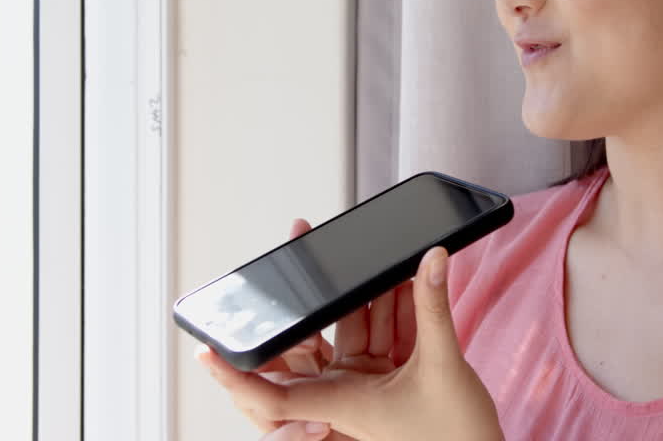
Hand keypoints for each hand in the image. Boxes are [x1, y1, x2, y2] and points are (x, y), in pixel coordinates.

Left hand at [198, 246, 502, 440]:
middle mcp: (345, 394)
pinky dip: (396, 306)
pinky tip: (405, 277)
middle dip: (318, 293)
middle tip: (305, 242)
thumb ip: (434, 308)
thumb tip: (432, 258)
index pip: (271, 396)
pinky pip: (384, 332)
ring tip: (376, 254)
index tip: (205, 350)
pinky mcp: (392, 377)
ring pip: (357, 326)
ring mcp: (367, 384)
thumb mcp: (443, 367)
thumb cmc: (457, 438)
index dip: (234, 375)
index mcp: (340, 406)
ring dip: (370, 291)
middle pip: (316, 336)